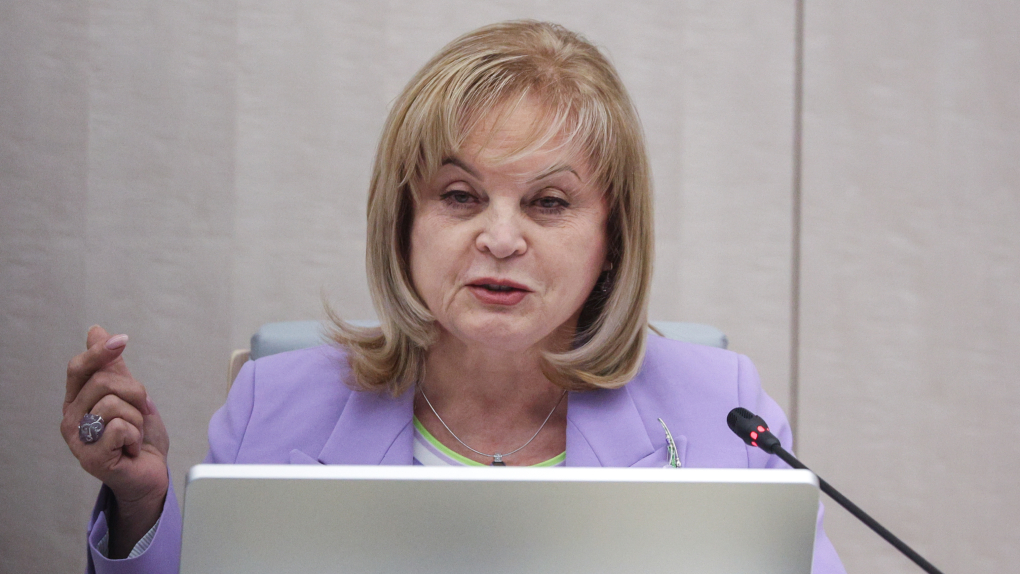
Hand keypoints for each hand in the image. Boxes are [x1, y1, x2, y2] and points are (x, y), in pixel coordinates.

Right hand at [61, 325, 169, 556]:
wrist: (150, 473)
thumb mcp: (130, 395)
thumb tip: (96, 330)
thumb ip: (113, 367)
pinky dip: (135, 435)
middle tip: (140, 412)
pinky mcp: (92, 458)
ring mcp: (78, 441)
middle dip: (134, 393)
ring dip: (137, 418)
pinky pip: (120, 427)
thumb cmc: (138, 436)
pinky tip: (131, 449)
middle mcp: (71, 419)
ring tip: (133, 434)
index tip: (123, 340)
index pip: (79, 367)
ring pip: (113, 404)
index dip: (100, 351)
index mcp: (77, 401)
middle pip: (103, 382)